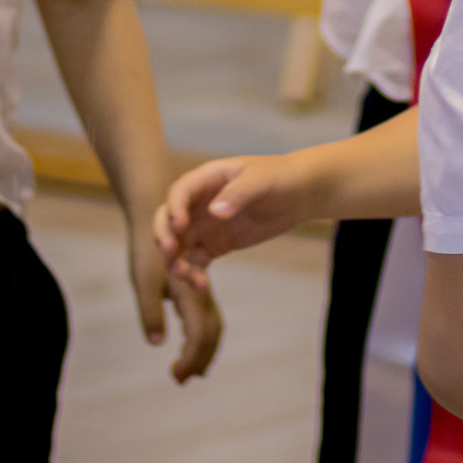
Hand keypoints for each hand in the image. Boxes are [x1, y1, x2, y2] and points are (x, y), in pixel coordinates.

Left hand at [131, 227, 224, 382]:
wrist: (161, 213)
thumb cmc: (147, 247)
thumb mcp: (144, 279)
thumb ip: (151, 310)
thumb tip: (157, 342)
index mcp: (191, 292)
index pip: (200, 334)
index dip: (191, 359)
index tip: (177, 378)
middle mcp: (200, 292)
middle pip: (211, 332)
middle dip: (200, 359)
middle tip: (183, 379)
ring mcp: (200, 289)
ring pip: (211, 325)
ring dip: (203, 350)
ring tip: (190, 370)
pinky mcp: (195, 287)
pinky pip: (205, 316)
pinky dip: (200, 336)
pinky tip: (189, 343)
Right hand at [154, 152, 315, 289]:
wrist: (298, 194)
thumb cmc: (279, 177)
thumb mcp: (262, 180)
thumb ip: (239, 193)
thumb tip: (215, 212)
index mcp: (207, 179)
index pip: (180, 192)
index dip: (174, 208)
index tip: (179, 226)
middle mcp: (199, 203)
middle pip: (168, 219)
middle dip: (163, 236)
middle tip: (170, 253)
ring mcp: (205, 226)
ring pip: (178, 245)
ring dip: (175, 261)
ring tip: (187, 276)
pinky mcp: (215, 245)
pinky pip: (196, 261)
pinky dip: (194, 274)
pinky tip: (202, 286)